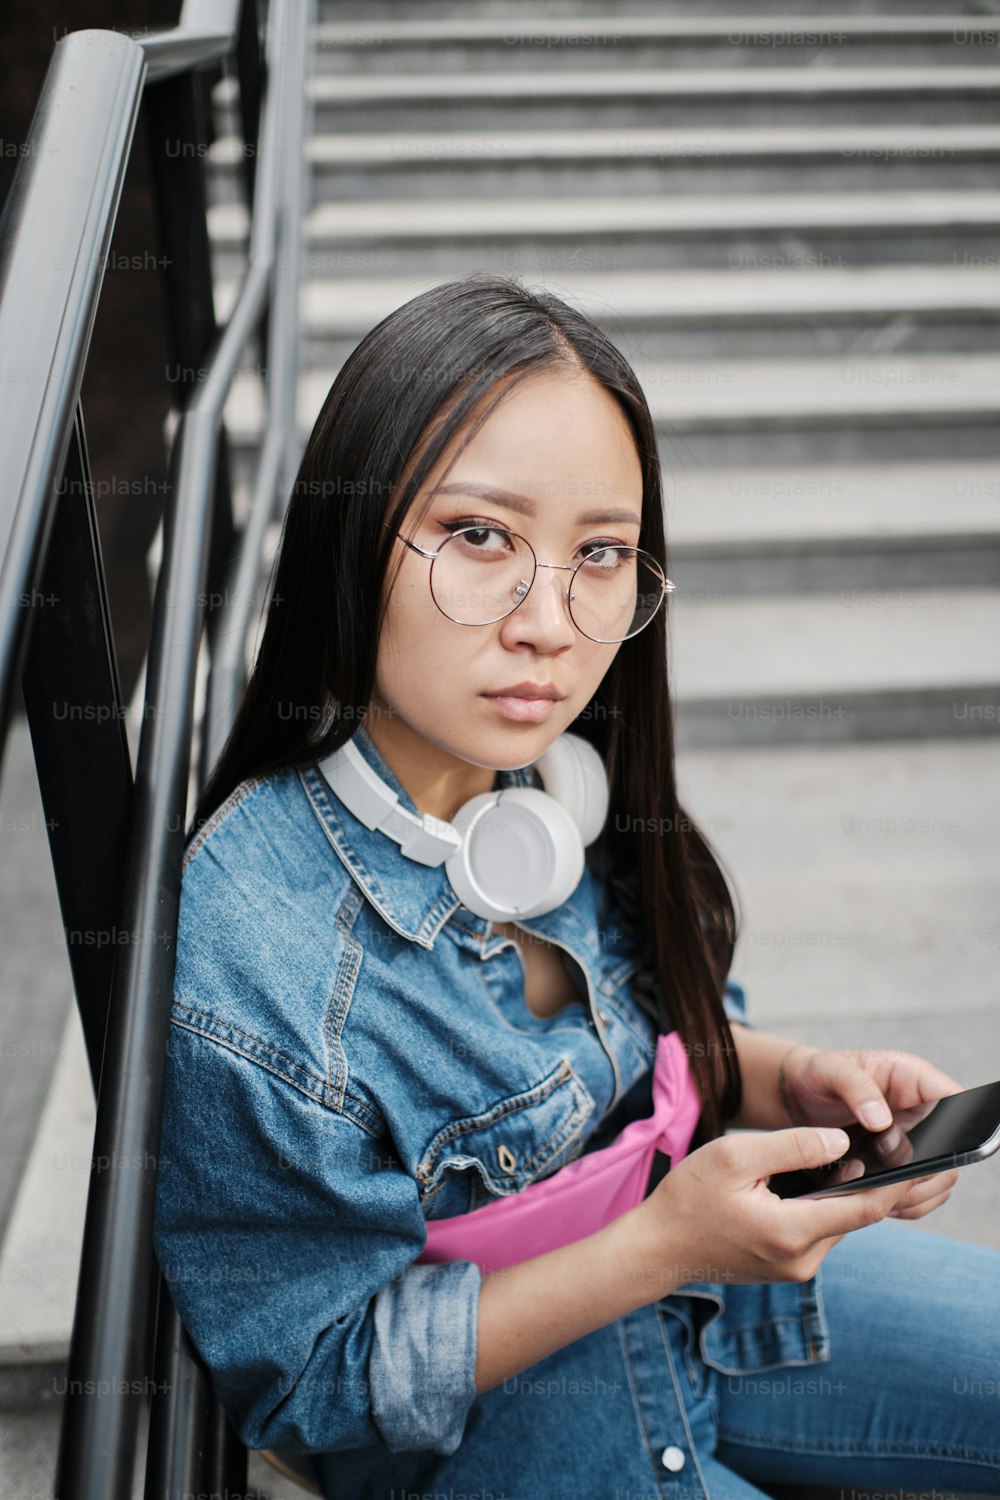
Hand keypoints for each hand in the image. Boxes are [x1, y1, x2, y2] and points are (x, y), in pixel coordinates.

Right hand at [637, 1125, 913, 1293]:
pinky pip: (818, 1230)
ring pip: (836, 1221)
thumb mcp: (735, 1156)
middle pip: (854, 1213)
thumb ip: (793, 1146)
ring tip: (837, 1154)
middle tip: (876, 1142)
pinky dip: (820, 1204)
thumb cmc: (689, 1197)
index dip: (895, 1181)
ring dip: (840, 1191)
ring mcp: (796, 1268)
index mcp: (793, 1233)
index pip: (865, 1208)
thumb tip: (843, 1142)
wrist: (657, 1247)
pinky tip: (807, 1180)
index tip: (916, 1157)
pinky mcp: (787, 1266)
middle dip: (866, 1180)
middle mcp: (803, 1259)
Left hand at [782, 1045, 963, 1219]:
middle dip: (925, 1172)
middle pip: (951, 1151)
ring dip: (913, 1192)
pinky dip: (902, 1202)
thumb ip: (856, 1088)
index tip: (928, 1150)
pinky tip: (877, 1202)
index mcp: (912, 1078)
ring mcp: (914, 1140)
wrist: (799, 1095)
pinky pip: (917, 1193)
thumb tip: (881, 1120)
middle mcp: (920, 1111)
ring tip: (879, 1195)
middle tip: (891, 1179)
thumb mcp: (829, 1069)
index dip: (953, 1125)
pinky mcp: (899, 1163)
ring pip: (938, 1178)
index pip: (954, 1099)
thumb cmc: (817, 1074)